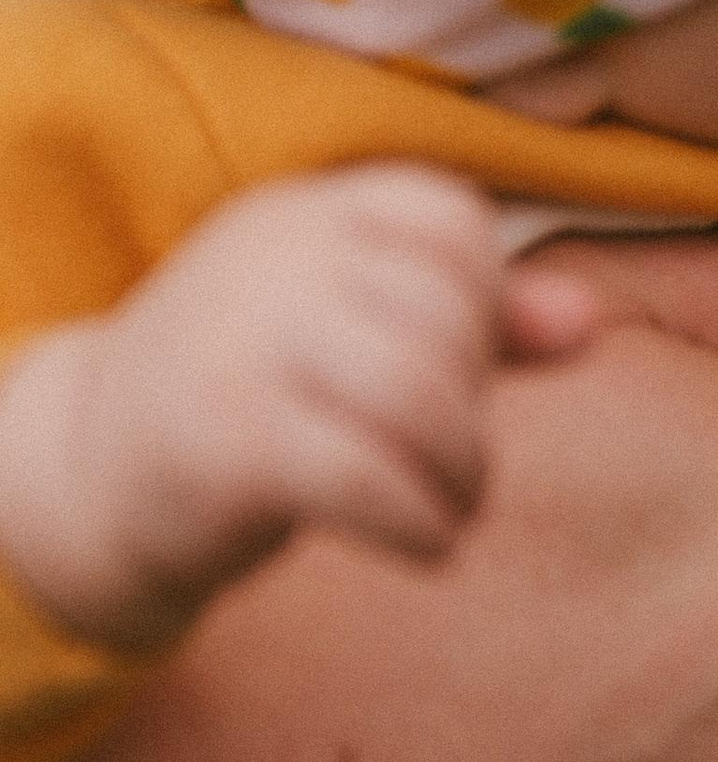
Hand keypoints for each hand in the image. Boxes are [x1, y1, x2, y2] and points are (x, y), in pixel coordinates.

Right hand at [0, 164, 593, 656]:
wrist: (87, 472)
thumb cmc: (253, 394)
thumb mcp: (359, 333)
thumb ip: (480, 322)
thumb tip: (587, 320)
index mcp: (306, 216)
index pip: (446, 215)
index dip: (485, 296)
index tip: (459, 364)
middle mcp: (272, 264)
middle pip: (443, 314)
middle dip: (476, 404)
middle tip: (455, 463)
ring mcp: (241, 349)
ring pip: (416, 393)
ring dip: (463, 471)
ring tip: (449, 507)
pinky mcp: (225, 443)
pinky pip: (367, 478)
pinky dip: (423, 524)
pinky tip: (424, 546)